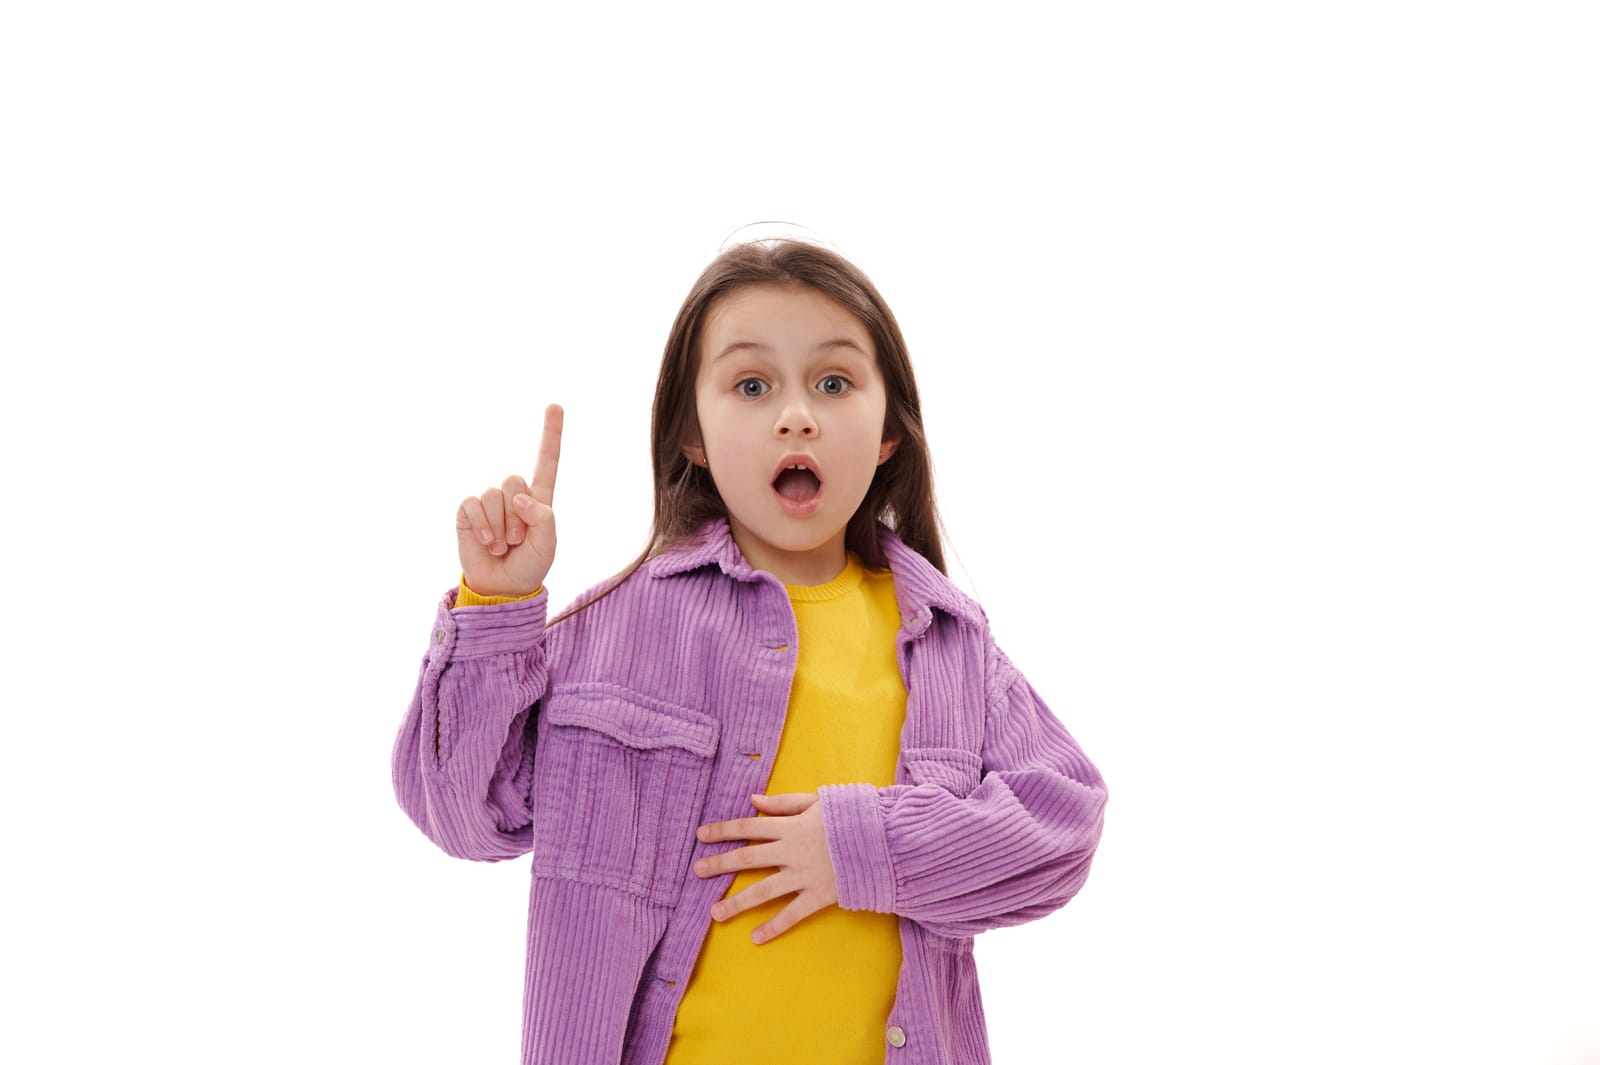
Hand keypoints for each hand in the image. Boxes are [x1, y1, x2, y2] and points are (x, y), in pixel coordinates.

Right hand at [455, 404, 562, 596]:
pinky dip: (482, 525)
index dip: (550, 434)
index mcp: (539, 499)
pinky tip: (487, 542)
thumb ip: (543, 519)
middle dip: (518, 515)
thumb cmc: (529, 566)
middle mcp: (513, 495)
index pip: (546, 461)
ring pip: (494, 494)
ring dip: (501, 526)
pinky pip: (473, 504)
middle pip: (515, 479)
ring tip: (503, 546)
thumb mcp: (547, 546)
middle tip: (518, 541)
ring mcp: (489, 502)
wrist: (502, 588)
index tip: (555, 405)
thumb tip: (519, 497)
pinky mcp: (468, 512)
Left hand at [693, 792, 838, 943]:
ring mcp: (804, 876)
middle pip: (748, 859)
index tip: (701, 834)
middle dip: (719, 864)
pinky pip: (792, 914)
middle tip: (697, 871)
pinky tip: (755, 937)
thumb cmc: (852, 816)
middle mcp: (792, 852)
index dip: (723, 830)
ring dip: (737, 903)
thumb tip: (753, 800)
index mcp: (791, 826)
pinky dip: (774, 926)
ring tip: (714, 913)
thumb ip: (784, 803)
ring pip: (763, 891)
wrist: (884, 839)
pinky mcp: (819, 896)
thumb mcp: (818, 801)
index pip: (748, 827)